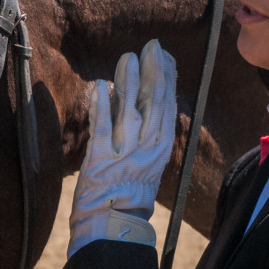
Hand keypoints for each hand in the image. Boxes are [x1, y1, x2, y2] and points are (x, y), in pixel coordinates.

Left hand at [69, 39, 176, 255]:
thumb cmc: (129, 193)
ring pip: (131, 110)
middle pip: (153, 103)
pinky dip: (103, 106)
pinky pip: (103, 128)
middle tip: (150, 47)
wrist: (115, 222)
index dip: (167, 77)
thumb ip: (148, 133)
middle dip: (153, 71)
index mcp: (161, 147)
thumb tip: (144, 99)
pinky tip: (102, 86)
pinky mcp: (101, 160)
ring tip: (128, 58)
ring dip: (129, 81)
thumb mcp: (147, 161)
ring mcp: (125, 153)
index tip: (164, 55)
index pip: (167, 105)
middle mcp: (147, 148)